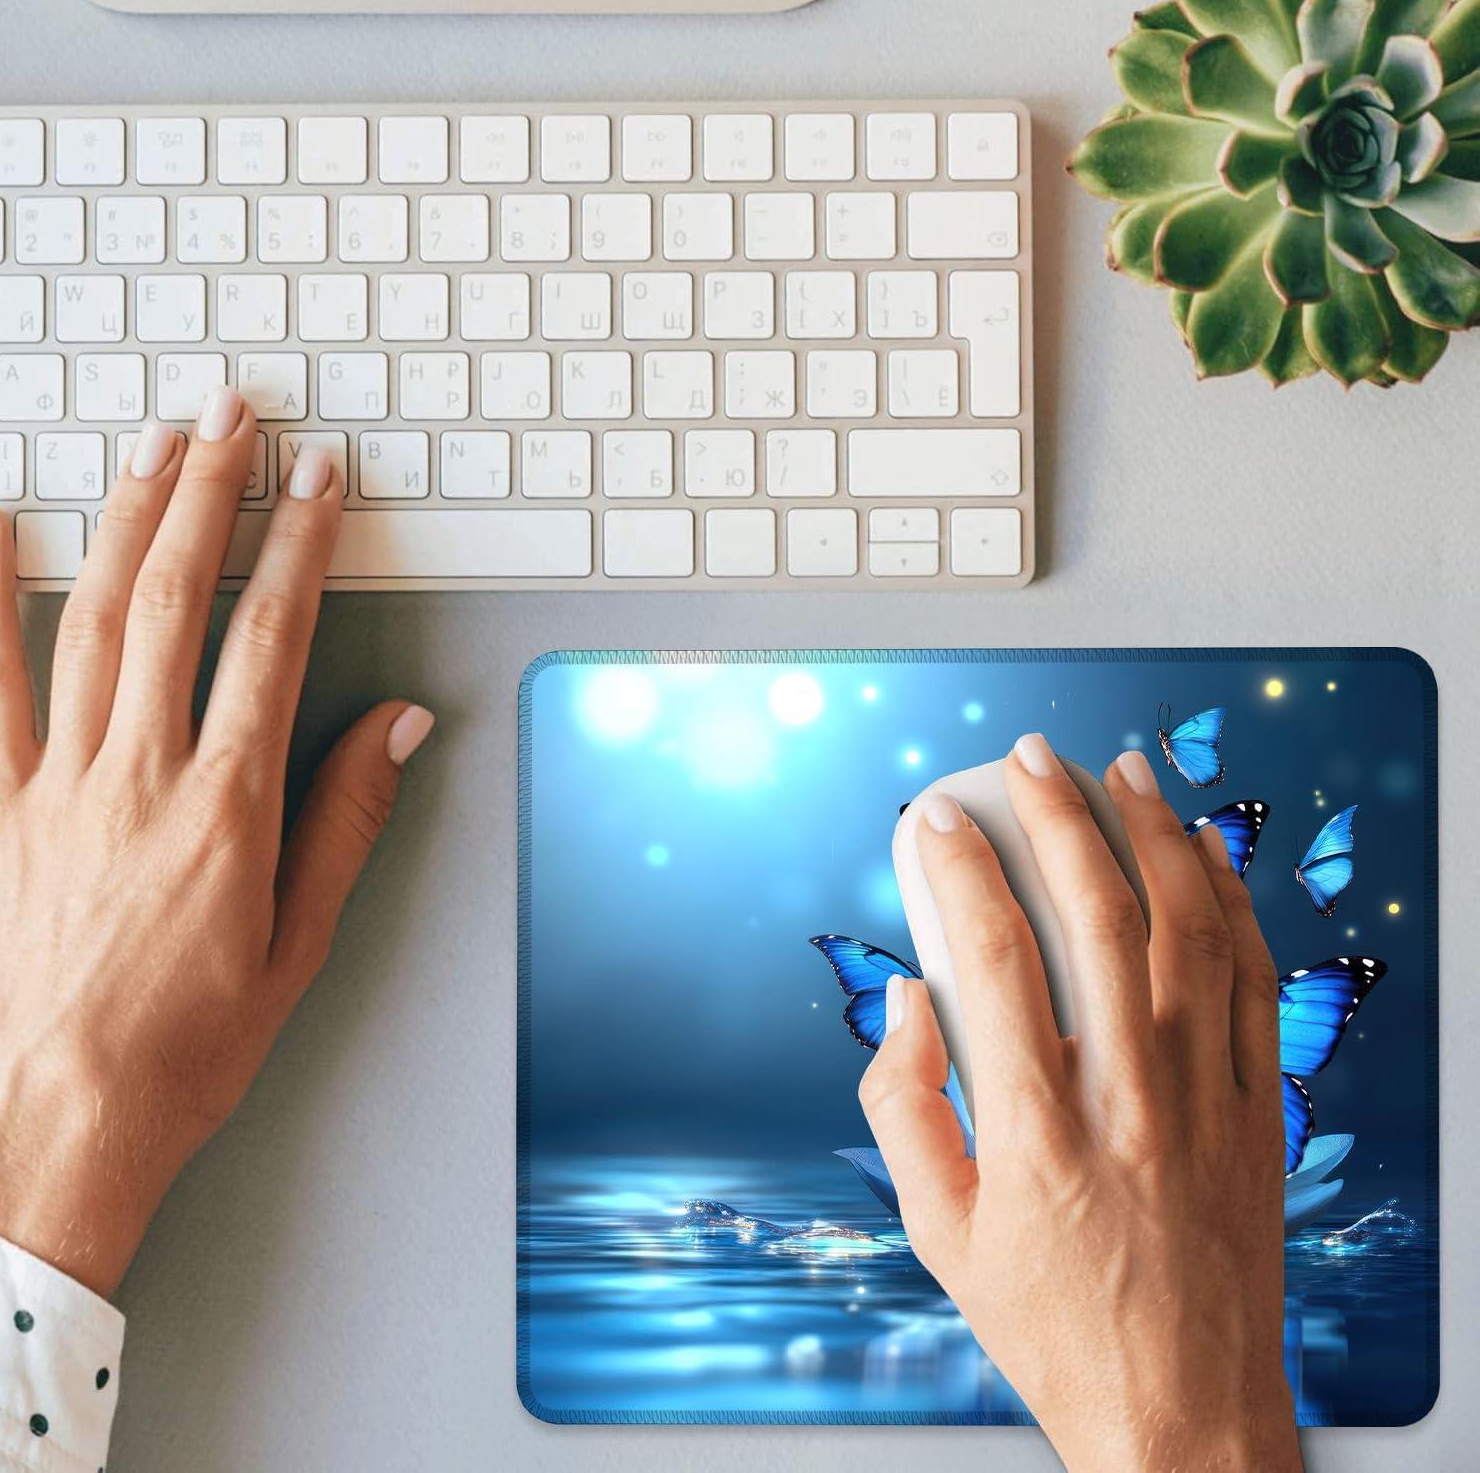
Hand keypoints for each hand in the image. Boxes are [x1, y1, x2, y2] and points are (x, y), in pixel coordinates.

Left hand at [0, 389, 432, 1298]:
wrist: (52, 1127)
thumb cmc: (184, 1047)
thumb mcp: (299, 942)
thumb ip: (346, 818)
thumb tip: (397, 727)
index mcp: (226, 808)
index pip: (274, 639)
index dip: (302, 546)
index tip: (319, 481)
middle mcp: (137, 776)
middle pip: (177, 602)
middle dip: (210, 495)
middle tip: (233, 417)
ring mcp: (53, 785)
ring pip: (90, 621)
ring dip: (125, 523)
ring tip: (152, 449)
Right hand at [863, 734, 1299, 1471]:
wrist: (1185, 1414)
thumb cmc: (1051, 1326)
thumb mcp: (940, 1233)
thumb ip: (905, 1107)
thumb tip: (910, 1001)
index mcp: (1036, 1132)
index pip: (992, 958)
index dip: (957, 868)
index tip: (932, 816)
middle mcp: (1128, 1100)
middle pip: (1097, 918)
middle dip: (1055, 816)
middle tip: (1025, 758)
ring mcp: (1207, 1101)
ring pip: (1189, 931)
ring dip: (1152, 834)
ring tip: (1120, 770)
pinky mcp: (1259, 1112)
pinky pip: (1254, 982)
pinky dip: (1232, 902)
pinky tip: (1204, 850)